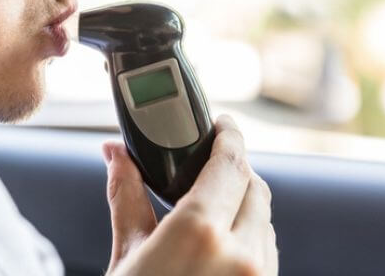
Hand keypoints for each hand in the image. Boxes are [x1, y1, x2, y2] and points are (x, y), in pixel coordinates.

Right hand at [101, 115, 277, 275]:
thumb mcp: (126, 255)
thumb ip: (128, 199)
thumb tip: (116, 154)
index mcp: (199, 233)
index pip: (230, 163)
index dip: (229, 136)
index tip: (223, 124)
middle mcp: (240, 253)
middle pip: (254, 187)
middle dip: (234, 172)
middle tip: (208, 169)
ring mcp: (260, 275)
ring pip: (266, 220)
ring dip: (243, 208)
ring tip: (210, 216)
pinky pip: (268, 250)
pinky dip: (249, 239)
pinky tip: (221, 249)